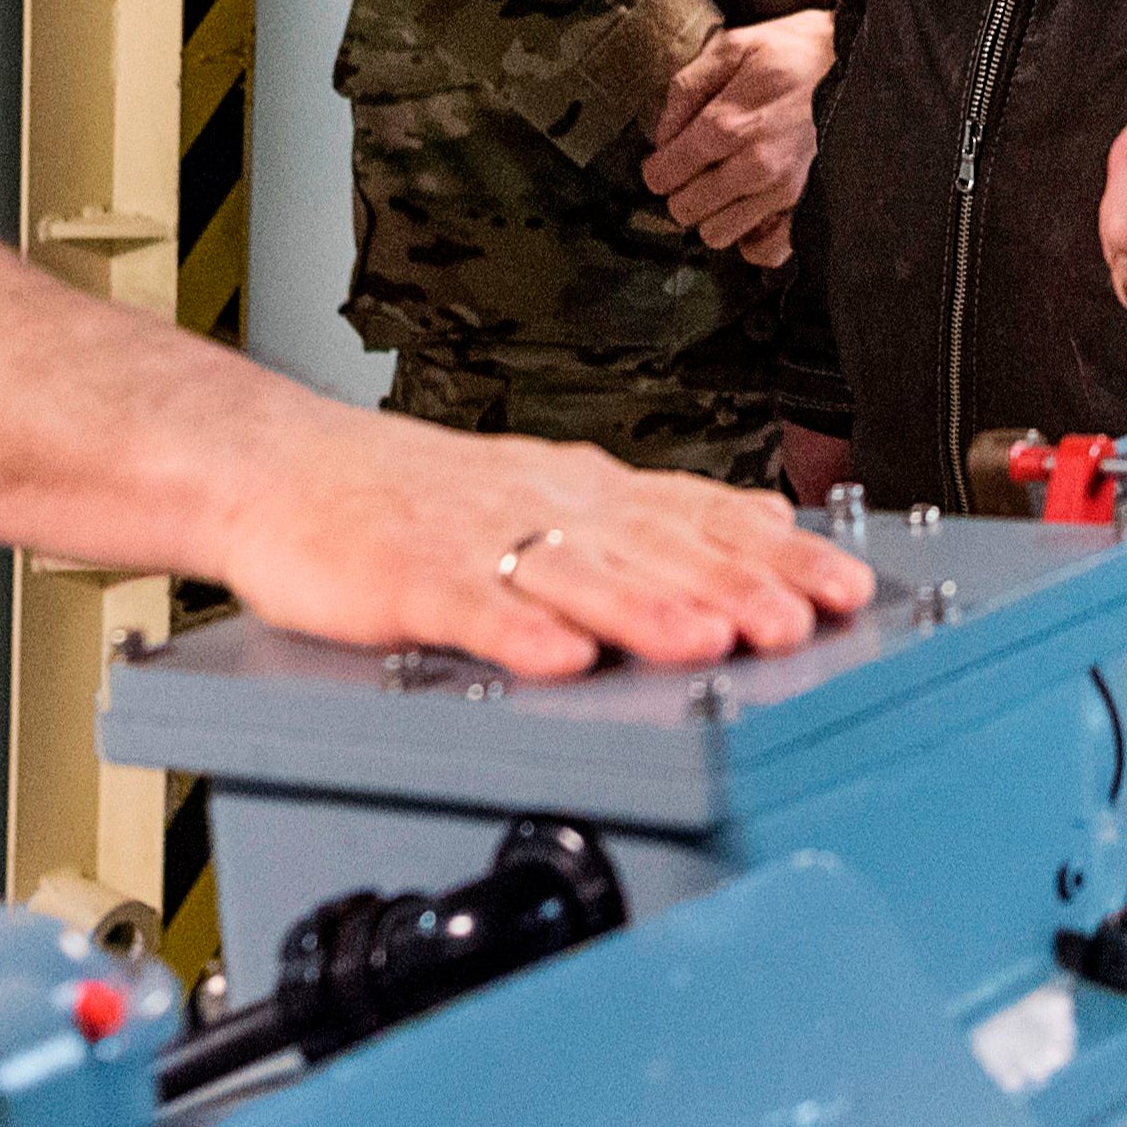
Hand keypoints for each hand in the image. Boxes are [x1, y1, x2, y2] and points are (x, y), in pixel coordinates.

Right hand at [220, 407, 873, 680]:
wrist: (282, 468)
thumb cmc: (414, 494)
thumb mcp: (548, 491)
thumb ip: (647, 518)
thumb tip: (763, 525)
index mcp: (580, 488)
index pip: (697, 515)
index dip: (776, 553)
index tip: (845, 587)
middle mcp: (542, 505)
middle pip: (651, 546)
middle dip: (732, 586)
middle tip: (801, 623)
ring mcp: (474, 539)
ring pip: (574, 573)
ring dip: (646, 607)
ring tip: (706, 641)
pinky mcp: (405, 579)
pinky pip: (468, 607)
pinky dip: (516, 631)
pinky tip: (559, 659)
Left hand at [645, 12, 829, 264]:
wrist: (863, 62)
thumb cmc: (797, 50)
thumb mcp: (735, 45)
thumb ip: (686, 86)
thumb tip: (661, 134)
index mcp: (726, 124)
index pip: (662, 175)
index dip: (658, 166)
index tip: (670, 156)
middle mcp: (752, 165)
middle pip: (684, 210)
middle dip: (683, 191)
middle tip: (698, 170)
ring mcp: (784, 191)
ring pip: (717, 234)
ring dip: (715, 214)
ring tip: (727, 187)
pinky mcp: (808, 206)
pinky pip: (765, 252)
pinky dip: (752, 238)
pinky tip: (753, 211)